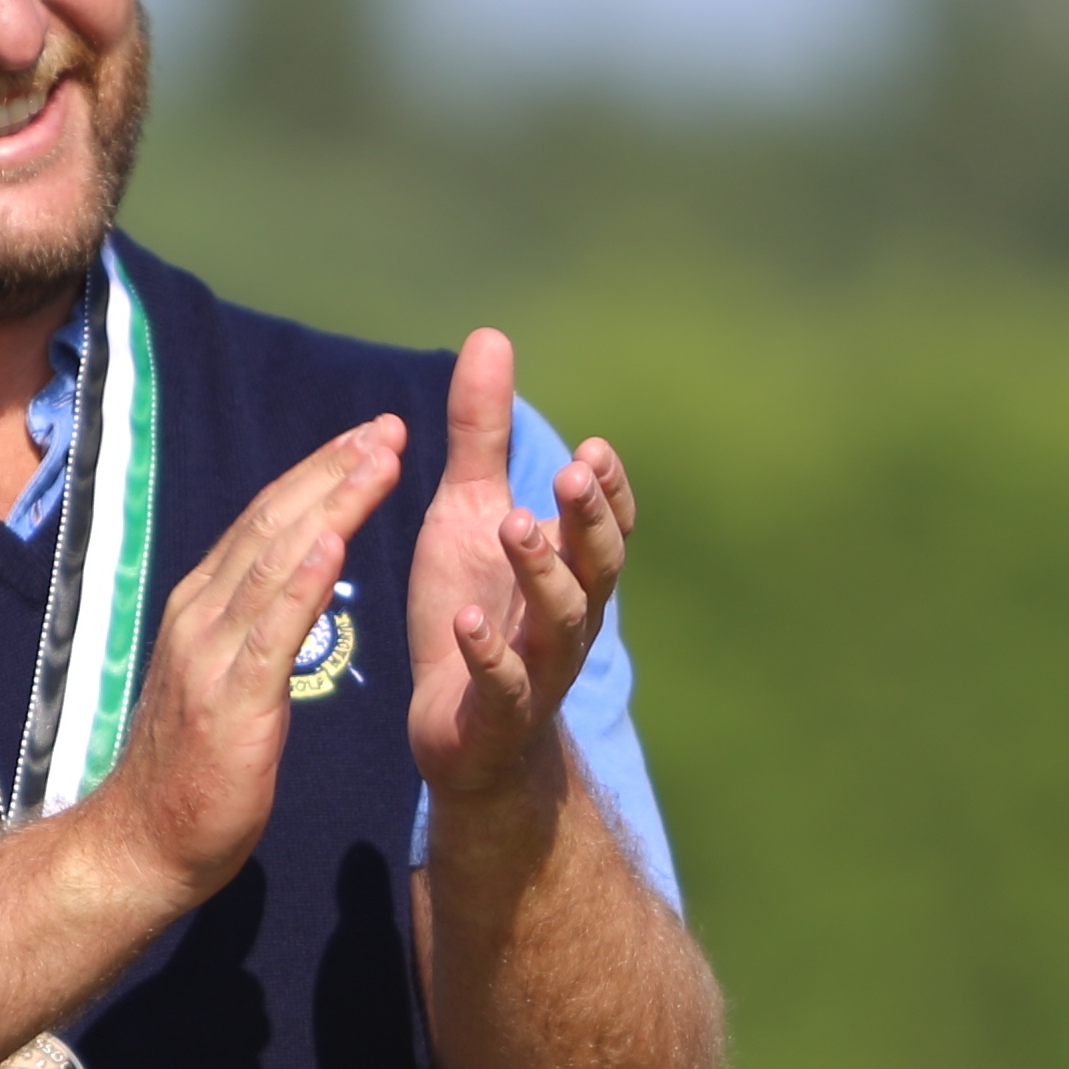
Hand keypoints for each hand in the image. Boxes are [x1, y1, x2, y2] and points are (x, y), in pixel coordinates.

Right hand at [72, 418, 404, 910]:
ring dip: (332, 503)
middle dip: (334, 470)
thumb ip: (247, 632)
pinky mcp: (230, 700)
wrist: (143, 844)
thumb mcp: (222, 681)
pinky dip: (303, 580)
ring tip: (380, 459)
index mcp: (202, 609)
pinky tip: (334, 541)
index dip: (318, 475)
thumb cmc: (192, 773)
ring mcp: (211, 655)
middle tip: (388, 426)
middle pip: (274, 524)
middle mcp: (200, 616)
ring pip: (277, 560)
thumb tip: (284, 590)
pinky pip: (272, 629)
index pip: (265, 523)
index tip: (368, 439)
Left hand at [408, 326, 631, 812]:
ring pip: (562, 622)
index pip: (608, 524)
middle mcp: (569, 616)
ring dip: (544, 574)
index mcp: (569, 568)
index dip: (608, 492)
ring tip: (516, 526)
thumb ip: (481, 435)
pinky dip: (491, 655)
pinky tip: (470, 623)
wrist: (460, 732)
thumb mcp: (468, 513)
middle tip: (569, 472)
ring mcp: (539, 667)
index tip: (593, 449)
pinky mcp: (499, 713)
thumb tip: (490, 336)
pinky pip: (507, 686)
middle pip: (598, 565)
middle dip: (588, 519)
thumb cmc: (473, 610)